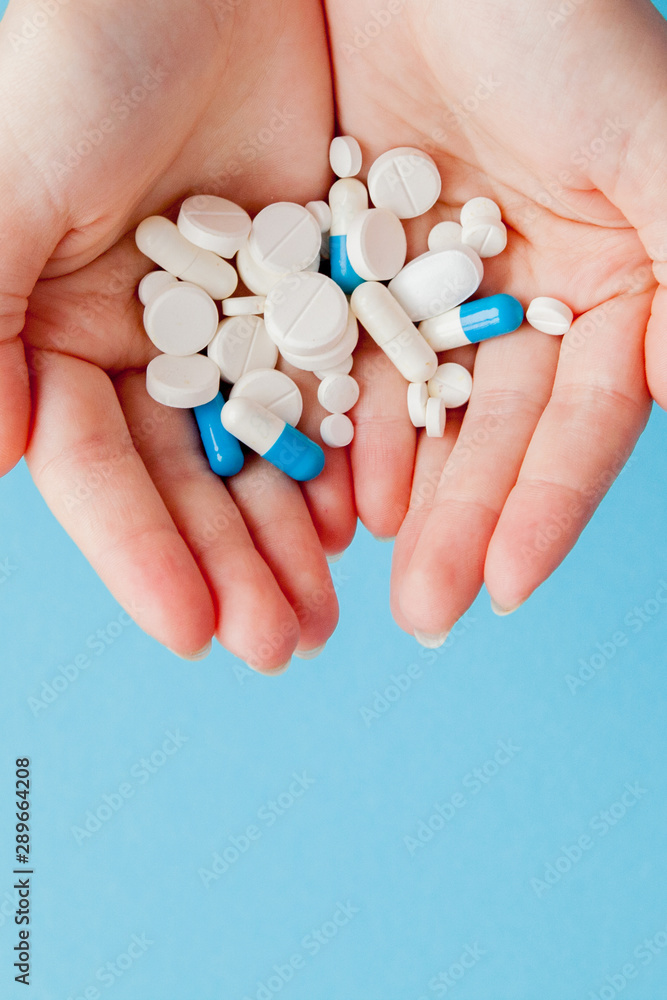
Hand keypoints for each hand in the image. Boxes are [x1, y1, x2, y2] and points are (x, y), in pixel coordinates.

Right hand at [0, 0, 353, 667]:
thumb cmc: (85, 55)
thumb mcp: (11, 192)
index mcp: (63, 338)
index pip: (102, 474)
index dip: (144, 556)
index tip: (195, 633)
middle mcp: (146, 346)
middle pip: (191, 483)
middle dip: (233, 567)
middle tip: (284, 647)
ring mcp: (233, 323)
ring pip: (265, 451)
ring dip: (293, 534)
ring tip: (329, 612)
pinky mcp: (309, 288)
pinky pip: (331, 387)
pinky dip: (347, 452)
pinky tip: (365, 515)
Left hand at [325, 0, 661, 640]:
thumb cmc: (552, 22)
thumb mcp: (648, 140)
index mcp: (612, 281)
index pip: (582, 421)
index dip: (549, 505)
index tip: (507, 586)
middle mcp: (528, 296)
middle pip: (496, 434)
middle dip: (465, 524)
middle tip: (426, 614)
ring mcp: (441, 282)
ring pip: (423, 409)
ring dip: (403, 492)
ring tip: (376, 568)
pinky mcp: (362, 256)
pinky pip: (351, 355)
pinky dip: (343, 419)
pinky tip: (329, 483)